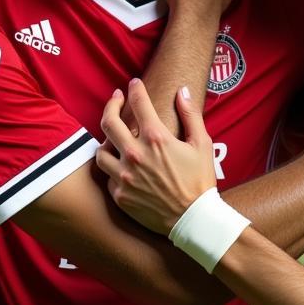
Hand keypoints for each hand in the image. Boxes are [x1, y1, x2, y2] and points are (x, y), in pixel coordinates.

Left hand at [97, 78, 216, 234]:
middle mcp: (135, 155)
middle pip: (108, 121)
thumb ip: (190, 114)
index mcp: (156, 139)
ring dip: (106, 140)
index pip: (138, 103)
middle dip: (112, 104)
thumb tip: (181, 91)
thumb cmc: (200, 181)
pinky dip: (112, 168)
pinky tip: (120, 165)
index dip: (135, 89)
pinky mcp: (120, 195)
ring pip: (100, 150)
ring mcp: (124, 176)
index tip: (134, 84)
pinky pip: (107, 176)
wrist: (193, 220)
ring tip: (114, 136)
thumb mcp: (202, 144)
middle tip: (116, 98)